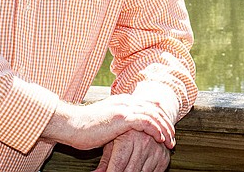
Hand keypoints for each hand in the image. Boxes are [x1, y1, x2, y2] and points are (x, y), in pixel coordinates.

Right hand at [42, 94, 175, 150]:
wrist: (70, 125)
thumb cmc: (84, 128)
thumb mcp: (105, 123)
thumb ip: (118, 123)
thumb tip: (126, 133)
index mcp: (122, 100)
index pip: (147, 106)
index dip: (159, 118)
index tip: (166, 130)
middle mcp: (126, 101)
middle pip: (154, 109)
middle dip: (166, 123)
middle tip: (173, 138)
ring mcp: (125, 108)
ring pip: (153, 115)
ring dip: (164, 129)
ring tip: (170, 142)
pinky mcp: (123, 118)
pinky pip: (147, 122)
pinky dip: (156, 131)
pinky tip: (161, 139)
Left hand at [94, 130, 170, 171]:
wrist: (149, 121)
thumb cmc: (124, 133)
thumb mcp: (113, 142)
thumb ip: (105, 160)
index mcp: (129, 137)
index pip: (118, 164)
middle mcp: (144, 142)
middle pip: (130, 171)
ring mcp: (156, 150)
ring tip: (124, 171)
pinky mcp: (164, 158)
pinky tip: (137, 170)